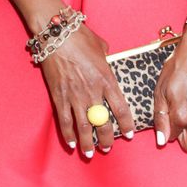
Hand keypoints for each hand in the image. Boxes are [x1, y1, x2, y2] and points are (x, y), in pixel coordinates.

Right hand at [40, 24, 134, 155]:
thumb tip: (107, 59)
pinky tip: (71, 143)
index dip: (126, 124)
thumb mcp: (101, 47)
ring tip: (89, 153)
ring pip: (84, 126)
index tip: (129, 134)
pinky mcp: (59, 96)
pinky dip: (68, 134)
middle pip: (103, 123)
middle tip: (108, 148)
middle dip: (107, 138)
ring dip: (87, 143)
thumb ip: (106, 58)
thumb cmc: (80, 37)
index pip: (121, 108)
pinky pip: (64, 120)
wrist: (56, 34)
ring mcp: (75, 95)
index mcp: (106, 79)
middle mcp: (92, 91)